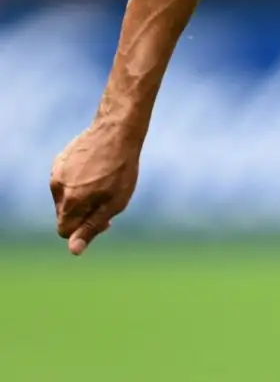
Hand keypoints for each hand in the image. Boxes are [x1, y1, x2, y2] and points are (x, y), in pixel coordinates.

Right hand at [50, 121, 142, 255]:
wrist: (117, 131)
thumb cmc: (121, 169)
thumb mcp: (114, 203)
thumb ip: (91, 227)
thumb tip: (74, 251)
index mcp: (70, 202)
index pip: (65, 231)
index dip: (84, 230)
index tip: (104, 220)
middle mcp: (57, 188)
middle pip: (65, 214)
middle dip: (83, 213)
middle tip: (108, 199)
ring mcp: (56, 172)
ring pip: (64, 197)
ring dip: (80, 196)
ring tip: (104, 181)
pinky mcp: (59, 161)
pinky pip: (65, 180)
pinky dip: (77, 181)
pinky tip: (96, 169)